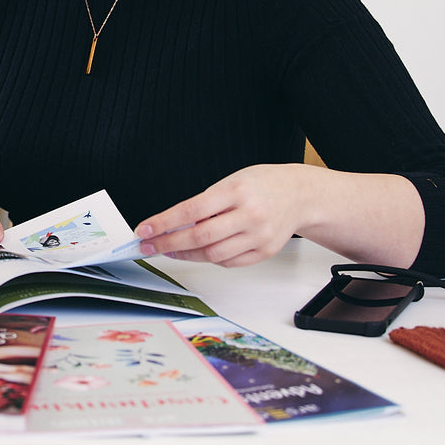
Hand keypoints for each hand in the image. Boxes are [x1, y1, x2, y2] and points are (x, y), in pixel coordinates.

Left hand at [134, 164, 307, 267]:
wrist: (299, 194)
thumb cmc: (261, 184)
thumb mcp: (230, 182)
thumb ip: (204, 203)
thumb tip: (172, 225)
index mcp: (236, 191)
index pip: (191, 210)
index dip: (164, 223)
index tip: (145, 229)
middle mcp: (249, 215)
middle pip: (200, 237)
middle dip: (168, 244)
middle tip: (149, 246)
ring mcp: (259, 236)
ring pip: (213, 255)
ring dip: (186, 255)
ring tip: (170, 250)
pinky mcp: (265, 252)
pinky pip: (229, 262)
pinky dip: (210, 259)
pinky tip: (200, 252)